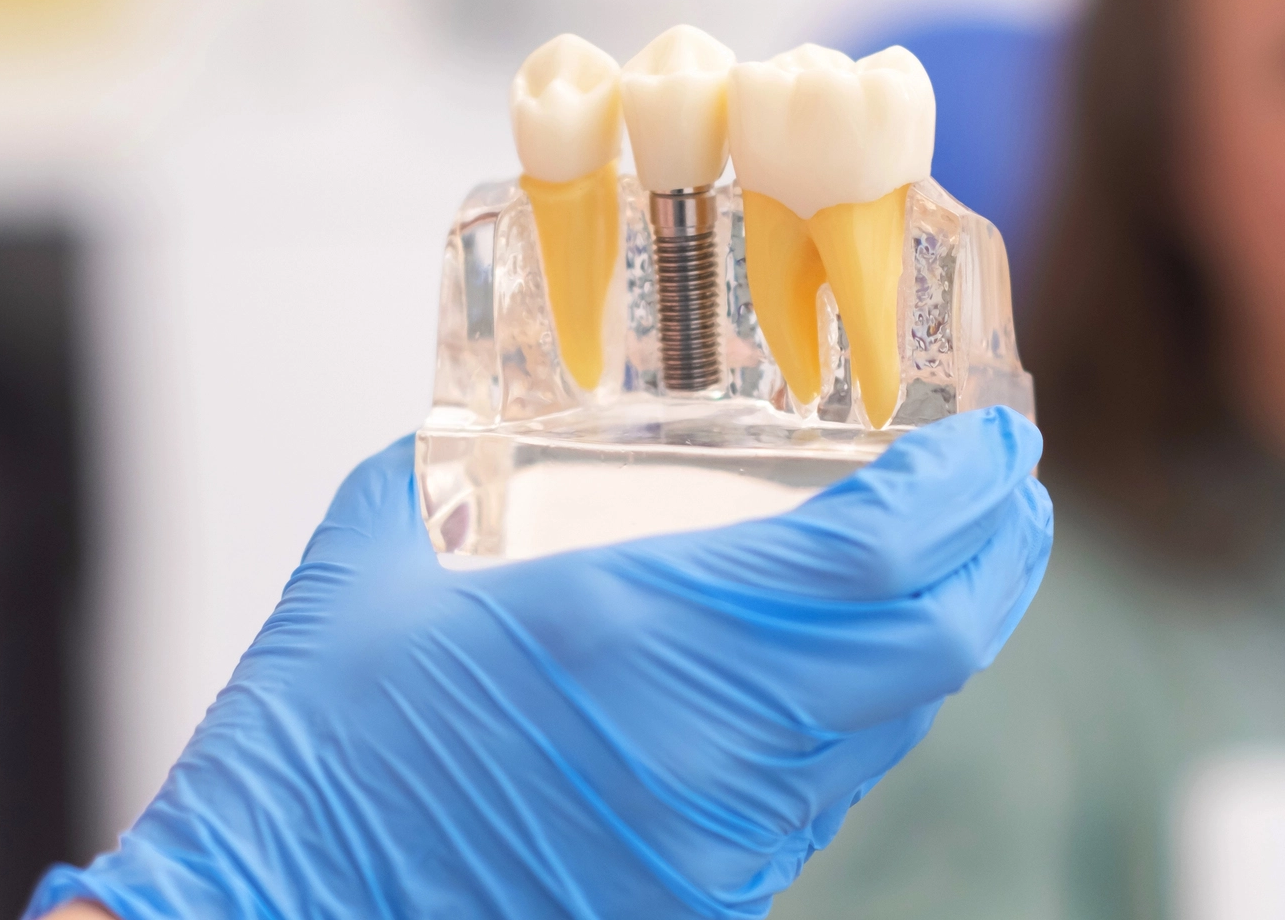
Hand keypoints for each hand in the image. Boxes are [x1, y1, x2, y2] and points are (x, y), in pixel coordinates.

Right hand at [24, 408, 1052, 918]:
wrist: (273, 910)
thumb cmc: (317, 736)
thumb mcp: (393, 540)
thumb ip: (479, 454)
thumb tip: (523, 414)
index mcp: (646, 631)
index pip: (880, 550)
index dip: (967, 488)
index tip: (997, 435)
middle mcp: (717, 743)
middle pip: (935, 646)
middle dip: (1002, 554)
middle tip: (1011, 488)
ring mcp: (722, 837)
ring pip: (892, 723)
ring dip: (939, 631)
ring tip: (944, 557)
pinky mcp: (705, 896)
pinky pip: (828, 788)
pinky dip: (866, 709)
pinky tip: (840, 661)